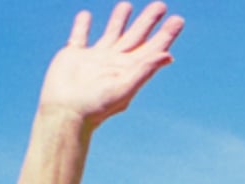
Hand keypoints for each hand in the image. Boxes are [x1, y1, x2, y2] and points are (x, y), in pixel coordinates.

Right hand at [39, 3, 183, 128]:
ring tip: (127, 5)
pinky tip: (86, 16)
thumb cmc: (96, 105)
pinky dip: (82, 26)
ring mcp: (95, 59)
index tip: (178, 20)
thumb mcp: (125, 86)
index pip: (152, 49)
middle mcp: (115, 63)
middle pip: (135, 37)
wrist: (66, 112)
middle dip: (148, 21)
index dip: (165, 35)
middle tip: (161, 5)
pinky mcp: (74, 56)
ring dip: (119, 20)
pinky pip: (80, 37)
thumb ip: (145, 69)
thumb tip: (168, 55)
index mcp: (129, 70)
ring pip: (111, 34)